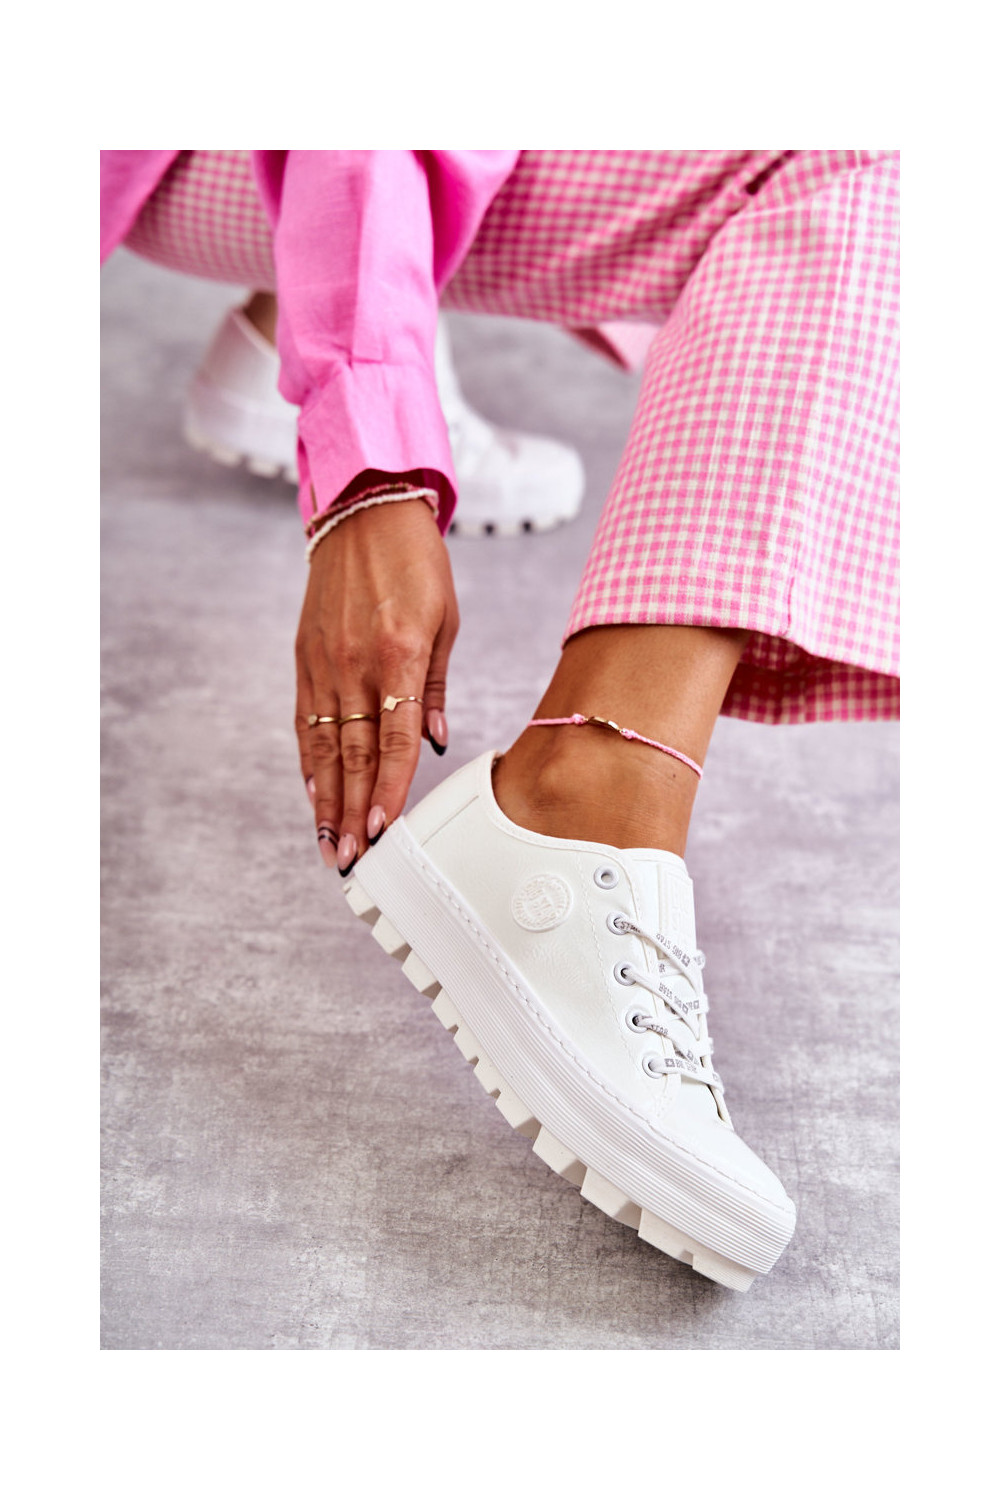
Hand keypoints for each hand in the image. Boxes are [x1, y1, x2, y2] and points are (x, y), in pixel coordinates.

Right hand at [295, 499, 459, 874]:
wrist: (364, 510)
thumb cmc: (417, 564)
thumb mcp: (446, 621)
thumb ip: (437, 687)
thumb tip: (435, 743)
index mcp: (400, 653)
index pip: (395, 736)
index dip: (390, 786)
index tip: (384, 828)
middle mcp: (356, 662)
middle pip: (355, 752)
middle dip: (352, 810)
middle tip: (351, 856)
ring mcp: (324, 661)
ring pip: (324, 746)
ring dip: (326, 799)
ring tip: (328, 841)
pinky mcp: (304, 657)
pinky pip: (306, 721)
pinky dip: (309, 762)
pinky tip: (312, 794)